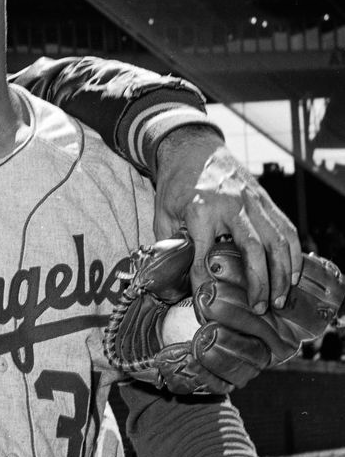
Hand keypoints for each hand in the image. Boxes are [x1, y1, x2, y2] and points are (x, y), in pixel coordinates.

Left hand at [153, 125, 301, 314]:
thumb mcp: (163, 212)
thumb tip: (174, 274)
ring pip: (277, 241)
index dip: (207, 279)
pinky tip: (293, 275)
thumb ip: (170, 242)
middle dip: (259, 282)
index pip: (206, 253)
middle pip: (252, 249)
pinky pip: (286, 229)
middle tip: (260, 308)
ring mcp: (252, 202)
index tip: (207, 300)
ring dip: (283, 273)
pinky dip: (294, 254)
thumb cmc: (176, 184)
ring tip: (280, 299)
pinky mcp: (266, 200)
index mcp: (200, 210)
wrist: (193, 148)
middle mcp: (231, 206)